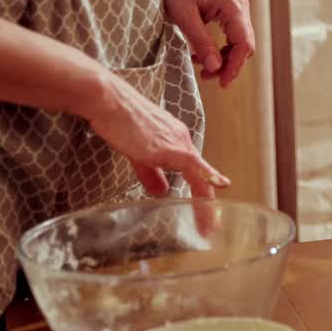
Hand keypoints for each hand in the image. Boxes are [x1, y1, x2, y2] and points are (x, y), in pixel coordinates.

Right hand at [85, 71, 229, 231]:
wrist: (109, 103)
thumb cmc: (119, 122)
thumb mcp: (138, 153)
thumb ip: (151, 173)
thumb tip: (162, 192)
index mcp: (176, 141)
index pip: (195, 173)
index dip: (202, 195)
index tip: (205, 217)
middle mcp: (182, 141)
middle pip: (201, 178)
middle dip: (206, 205)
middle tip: (210, 228)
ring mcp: (178, 143)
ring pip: (200, 176)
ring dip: (204, 203)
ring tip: (208, 226)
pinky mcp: (170, 146)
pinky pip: (194, 164)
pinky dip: (209, 174)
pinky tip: (222, 185)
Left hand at [160, 0, 255, 88]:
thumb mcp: (184, 17)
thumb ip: (201, 42)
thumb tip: (215, 67)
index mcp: (233, 6)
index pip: (244, 44)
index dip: (234, 66)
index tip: (222, 83)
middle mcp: (240, 7)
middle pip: (244, 45)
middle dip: (228, 65)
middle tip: (207, 78)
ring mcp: (236, 8)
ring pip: (238, 42)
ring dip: (224, 59)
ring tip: (203, 69)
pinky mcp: (228, 11)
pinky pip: (231, 36)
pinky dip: (220, 49)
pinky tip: (202, 55)